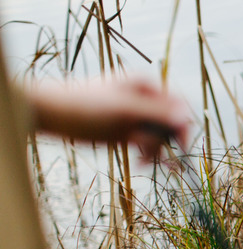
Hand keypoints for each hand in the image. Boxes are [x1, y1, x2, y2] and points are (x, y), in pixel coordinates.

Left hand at [26, 79, 191, 164]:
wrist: (51, 114)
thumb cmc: (86, 107)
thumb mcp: (125, 110)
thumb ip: (158, 113)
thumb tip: (186, 118)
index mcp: (147, 86)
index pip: (179, 106)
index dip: (183, 127)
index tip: (181, 149)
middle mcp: (144, 99)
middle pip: (170, 122)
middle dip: (167, 142)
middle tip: (161, 162)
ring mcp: (135, 115)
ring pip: (158, 135)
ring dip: (155, 151)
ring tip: (142, 162)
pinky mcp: (125, 129)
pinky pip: (145, 142)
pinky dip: (145, 153)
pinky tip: (138, 161)